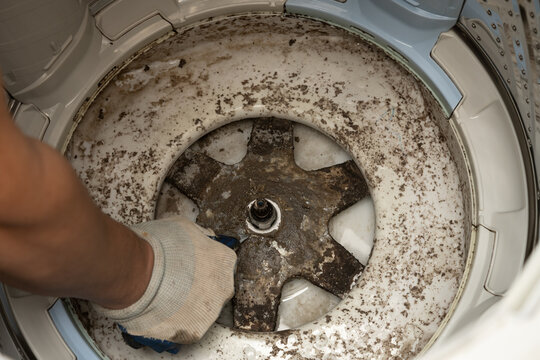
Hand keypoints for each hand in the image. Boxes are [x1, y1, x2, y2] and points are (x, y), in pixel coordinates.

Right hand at [92, 216, 236, 350]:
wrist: (138, 273)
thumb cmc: (158, 248)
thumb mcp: (184, 227)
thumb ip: (199, 236)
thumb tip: (201, 238)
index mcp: (224, 261)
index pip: (222, 265)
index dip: (202, 267)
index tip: (190, 268)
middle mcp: (224, 288)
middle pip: (214, 290)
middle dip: (195, 288)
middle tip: (173, 283)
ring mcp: (210, 312)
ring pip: (200, 311)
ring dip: (184, 307)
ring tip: (162, 298)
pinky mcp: (194, 332)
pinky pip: (185, 329)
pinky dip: (173, 324)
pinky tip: (160, 312)